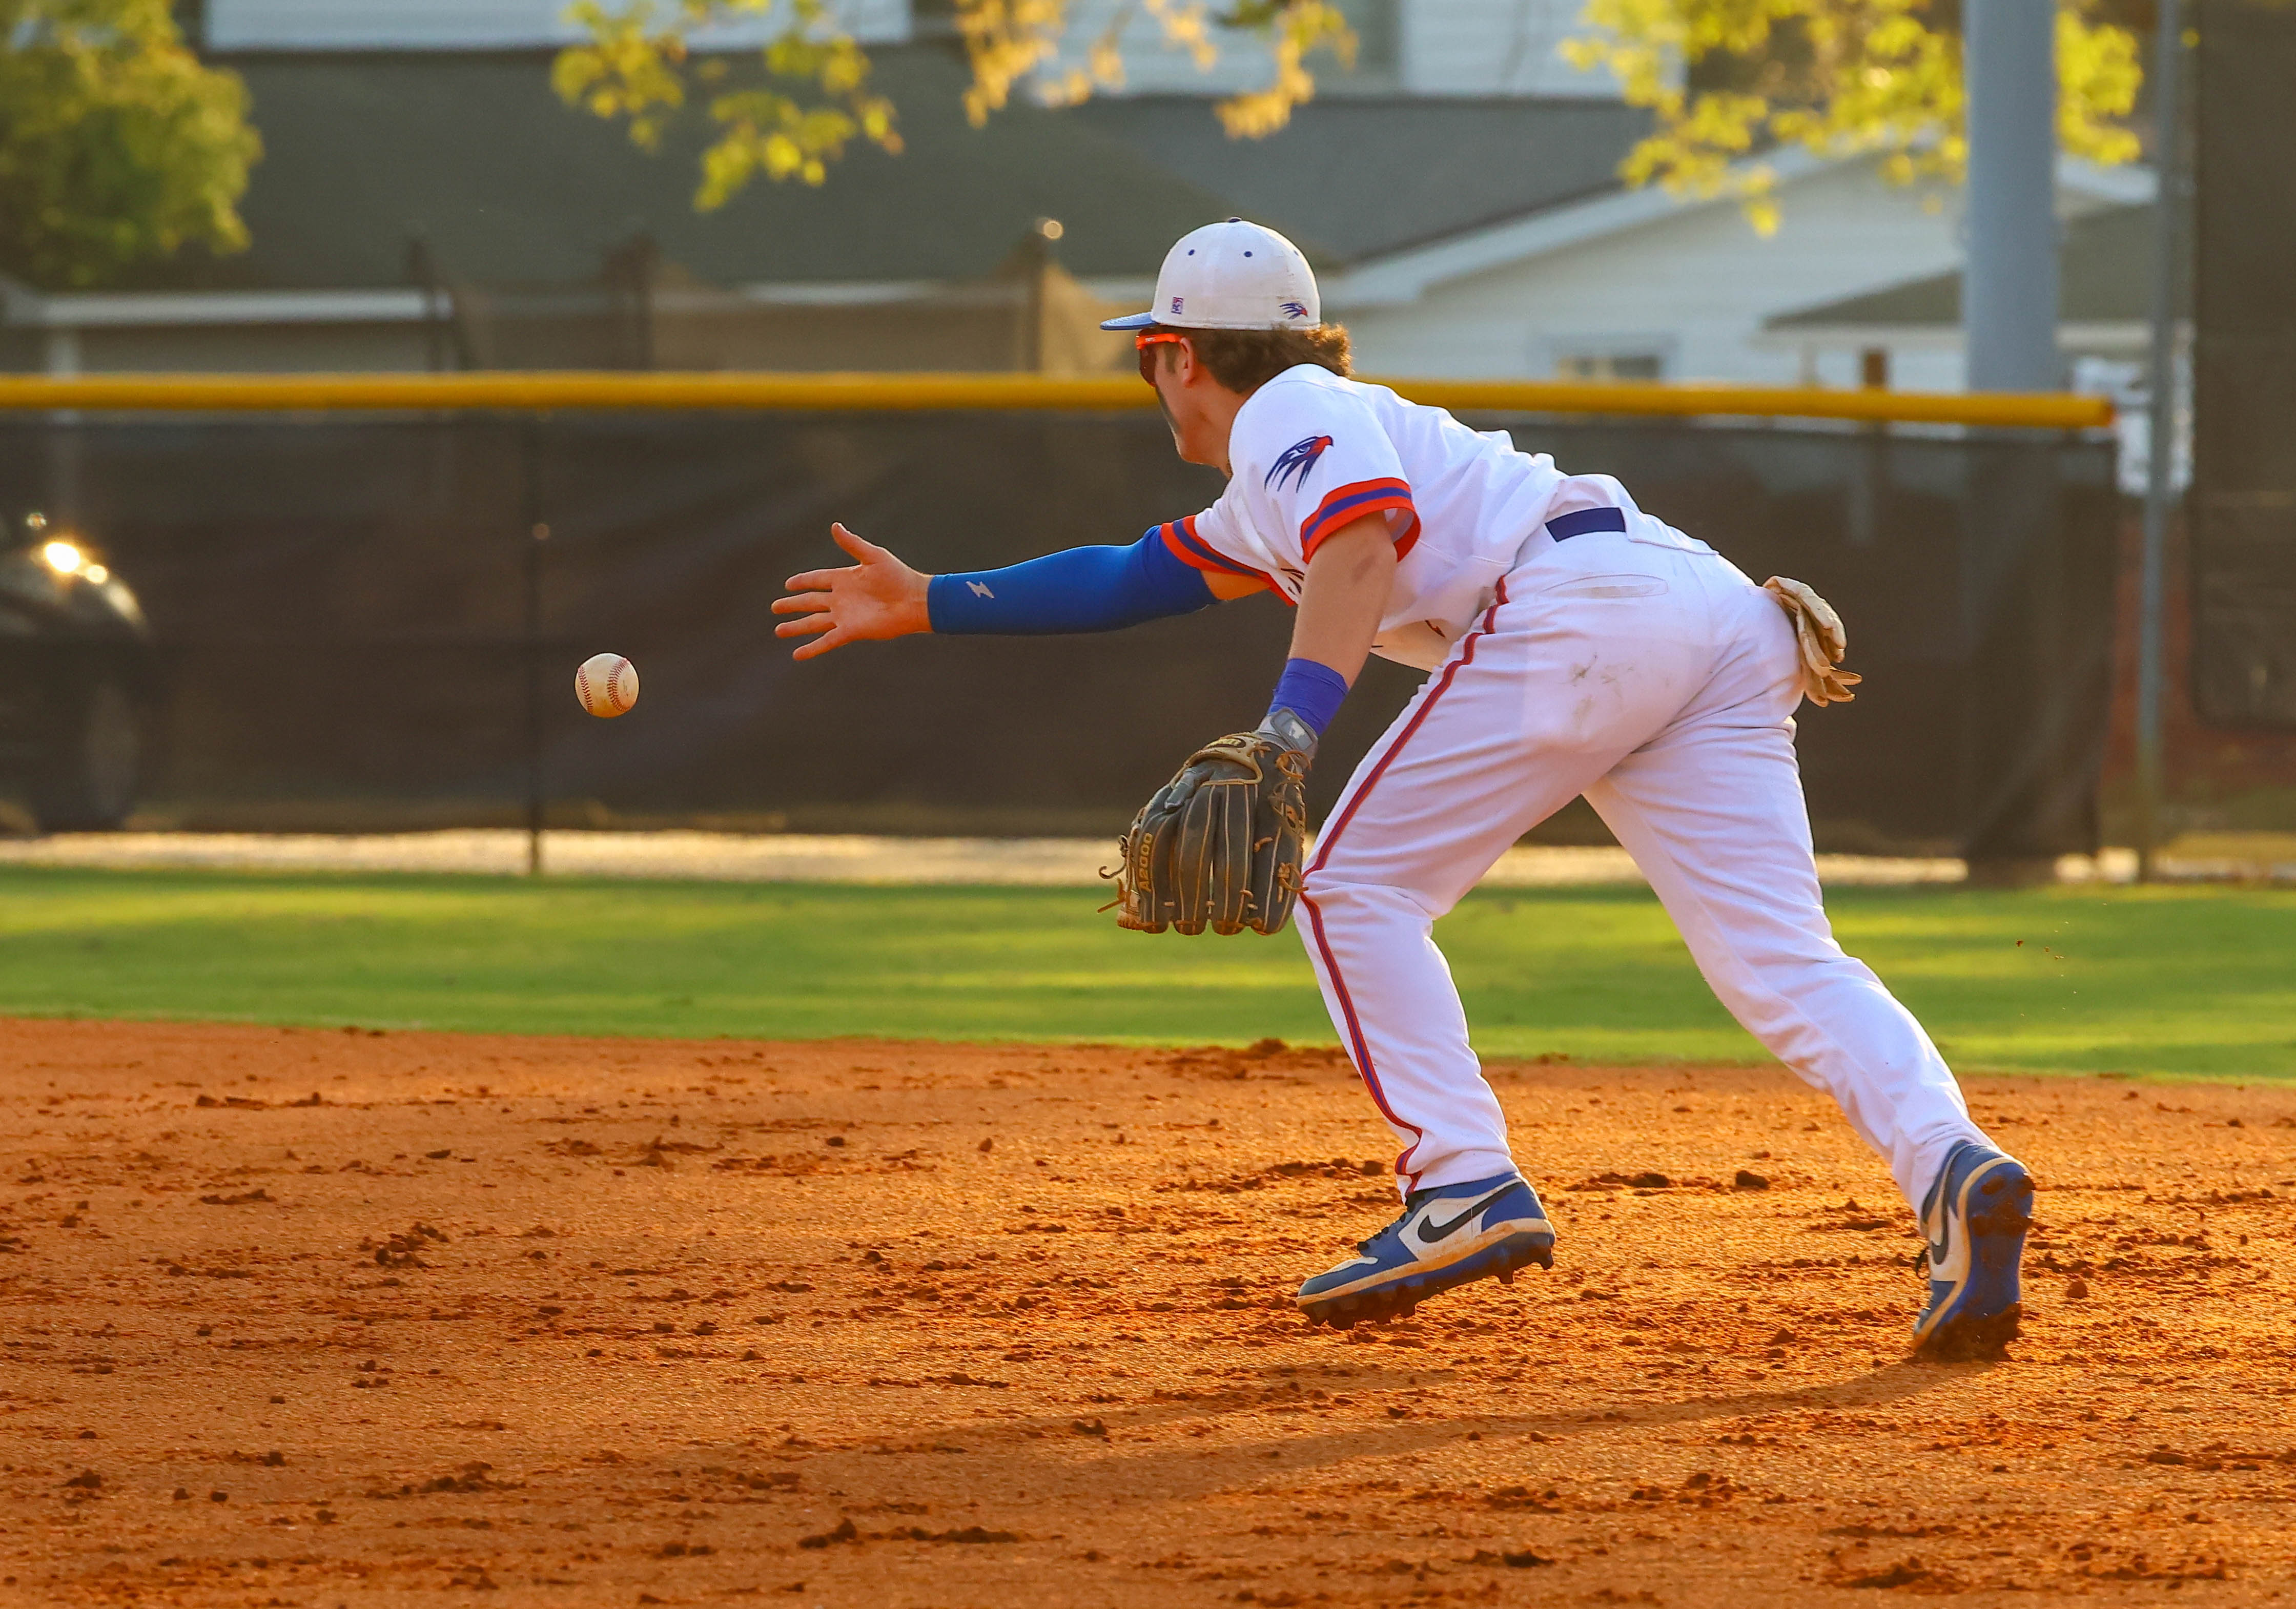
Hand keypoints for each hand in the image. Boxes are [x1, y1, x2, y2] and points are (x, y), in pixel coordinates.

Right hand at [772, 523, 931, 660]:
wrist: (914, 601)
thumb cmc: (898, 576)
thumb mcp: (873, 556)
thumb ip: (852, 544)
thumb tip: (835, 526)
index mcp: (845, 579)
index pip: (817, 579)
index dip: (802, 581)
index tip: (788, 584)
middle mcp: (841, 599)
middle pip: (810, 602)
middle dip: (793, 605)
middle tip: (775, 607)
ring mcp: (844, 616)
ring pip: (813, 622)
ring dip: (796, 627)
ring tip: (778, 630)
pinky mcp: (850, 631)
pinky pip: (826, 640)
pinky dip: (812, 648)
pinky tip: (796, 654)